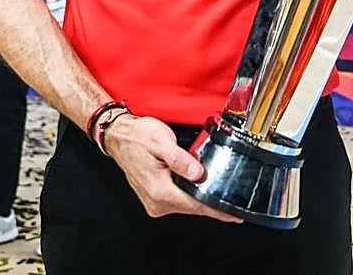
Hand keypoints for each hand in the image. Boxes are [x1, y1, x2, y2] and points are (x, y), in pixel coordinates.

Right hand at [103, 115, 241, 222]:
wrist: (119, 137)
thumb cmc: (137, 137)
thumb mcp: (161, 141)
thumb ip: (181, 159)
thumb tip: (198, 174)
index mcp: (159, 190)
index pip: (195, 205)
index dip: (217, 210)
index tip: (234, 216)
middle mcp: (156, 201)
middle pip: (192, 207)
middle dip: (210, 201)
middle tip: (227, 193)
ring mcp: (154, 202)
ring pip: (186, 204)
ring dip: (198, 196)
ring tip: (205, 180)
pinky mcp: (154, 199)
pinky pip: (178, 200)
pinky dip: (188, 194)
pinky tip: (193, 183)